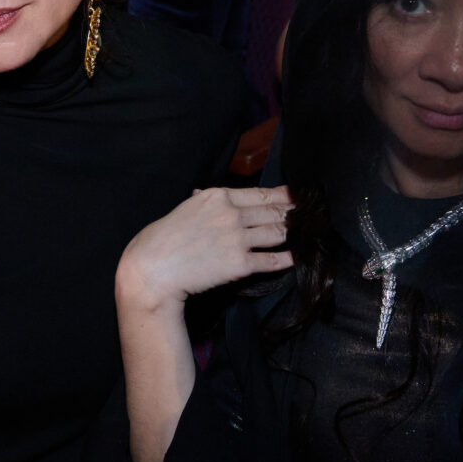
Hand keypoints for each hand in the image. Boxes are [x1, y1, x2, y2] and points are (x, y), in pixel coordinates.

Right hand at [117, 187, 293, 314]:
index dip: (282, 195)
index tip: (295, 196)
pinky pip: (272, 260)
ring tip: (305, 234)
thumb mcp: (184, 210)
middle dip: (293, 214)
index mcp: (218, 196)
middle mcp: (232, 214)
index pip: (259, 193)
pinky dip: (286, 259)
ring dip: (292, 234)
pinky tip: (295, 257)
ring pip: (276, 233)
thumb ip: (201, 201)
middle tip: (308, 216)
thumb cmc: (162, 239)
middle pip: (273, 212)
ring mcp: (238, 238)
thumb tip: (203, 193)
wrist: (154, 268)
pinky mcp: (240, 264)